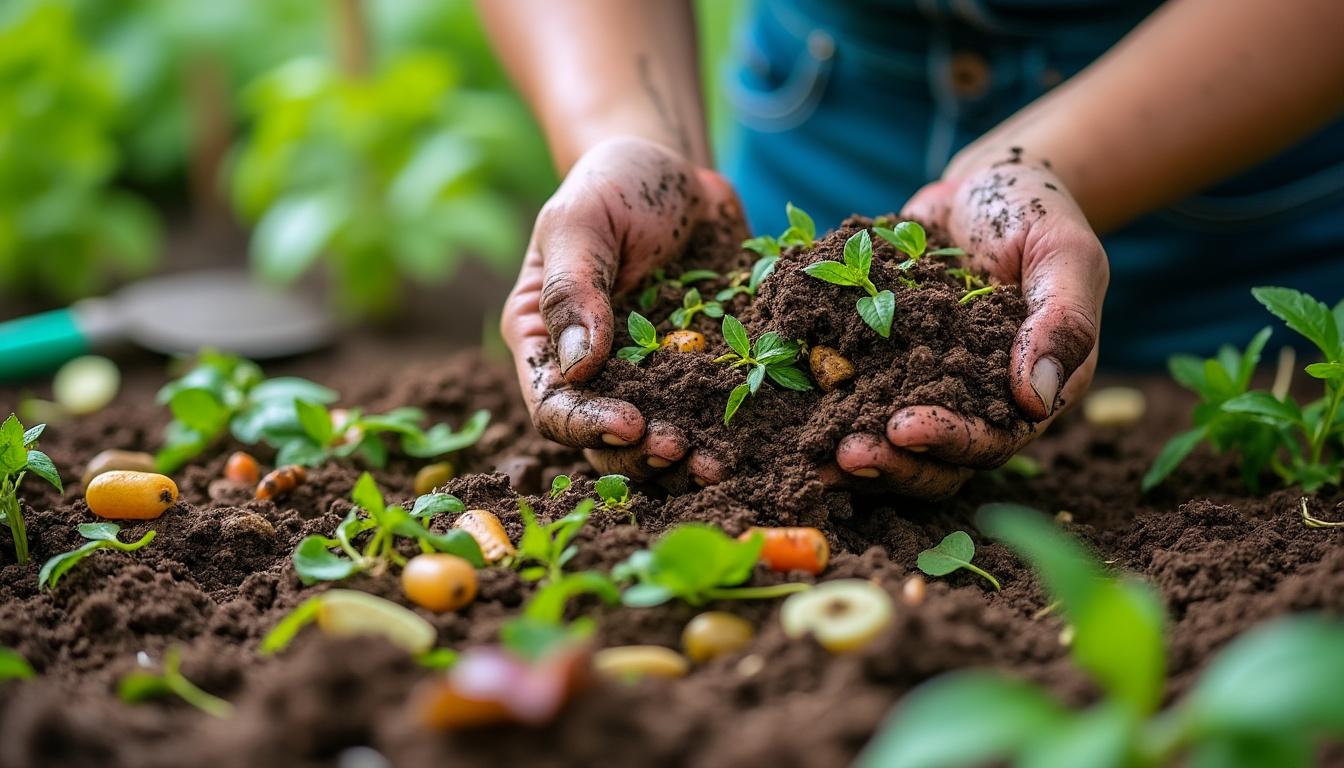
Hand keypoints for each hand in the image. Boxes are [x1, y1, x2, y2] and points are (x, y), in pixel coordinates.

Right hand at [501, 137, 744, 482]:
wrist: (679, 169)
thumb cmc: (614, 184)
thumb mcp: (580, 220)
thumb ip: (574, 287)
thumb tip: (578, 364)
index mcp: (545, 341)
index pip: (554, 406)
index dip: (588, 426)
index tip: (632, 422)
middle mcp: (593, 372)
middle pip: (605, 442)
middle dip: (642, 455)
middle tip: (682, 448)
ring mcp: (651, 378)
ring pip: (660, 442)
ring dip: (687, 461)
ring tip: (721, 463)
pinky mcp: (703, 373)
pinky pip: (715, 415)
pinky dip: (734, 434)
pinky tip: (760, 439)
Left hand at [833, 158, 1108, 497]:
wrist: (983, 186)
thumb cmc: (1037, 217)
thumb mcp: (1064, 257)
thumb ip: (1061, 323)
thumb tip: (1034, 399)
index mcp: (1026, 394)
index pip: (989, 440)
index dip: (948, 443)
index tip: (904, 430)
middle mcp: (971, 402)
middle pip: (932, 459)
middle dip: (890, 463)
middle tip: (844, 453)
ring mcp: (919, 383)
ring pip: (885, 437)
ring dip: (850, 445)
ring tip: (811, 446)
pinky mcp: (878, 360)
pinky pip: (847, 387)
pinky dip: (817, 398)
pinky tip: (781, 396)